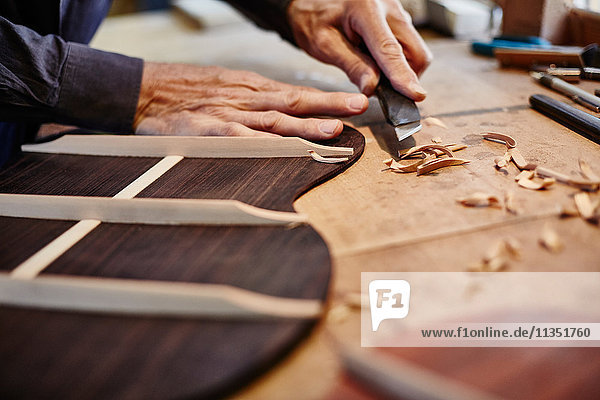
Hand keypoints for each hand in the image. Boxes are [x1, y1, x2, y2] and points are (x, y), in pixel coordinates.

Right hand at [133, 63, 367, 139]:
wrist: (146, 90)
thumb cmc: (188, 92)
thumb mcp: (229, 88)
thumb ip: (258, 103)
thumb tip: (290, 114)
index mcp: (253, 90)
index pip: (297, 95)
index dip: (327, 99)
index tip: (354, 103)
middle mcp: (248, 100)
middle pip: (294, 103)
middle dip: (329, 105)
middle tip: (358, 107)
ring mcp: (230, 115)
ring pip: (274, 120)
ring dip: (305, 125)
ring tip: (334, 129)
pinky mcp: (209, 130)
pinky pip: (239, 137)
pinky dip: (261, 142)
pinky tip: (283, 148)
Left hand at [287, 0, 431, 99]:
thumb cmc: (314, 16)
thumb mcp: (324, 44)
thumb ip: (351, 65)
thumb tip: (372, 89)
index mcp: (365, 9)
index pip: (390, 49)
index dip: (403, 75)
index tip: (415, 95)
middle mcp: (388, 7)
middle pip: (414, 52)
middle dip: (403, 76)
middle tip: (377, 86)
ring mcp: (396, 11)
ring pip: (414, 51)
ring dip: (398, 69)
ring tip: (369, 67)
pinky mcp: (398, 18)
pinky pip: (407, 46)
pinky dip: (395, 60)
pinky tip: (373, 58)